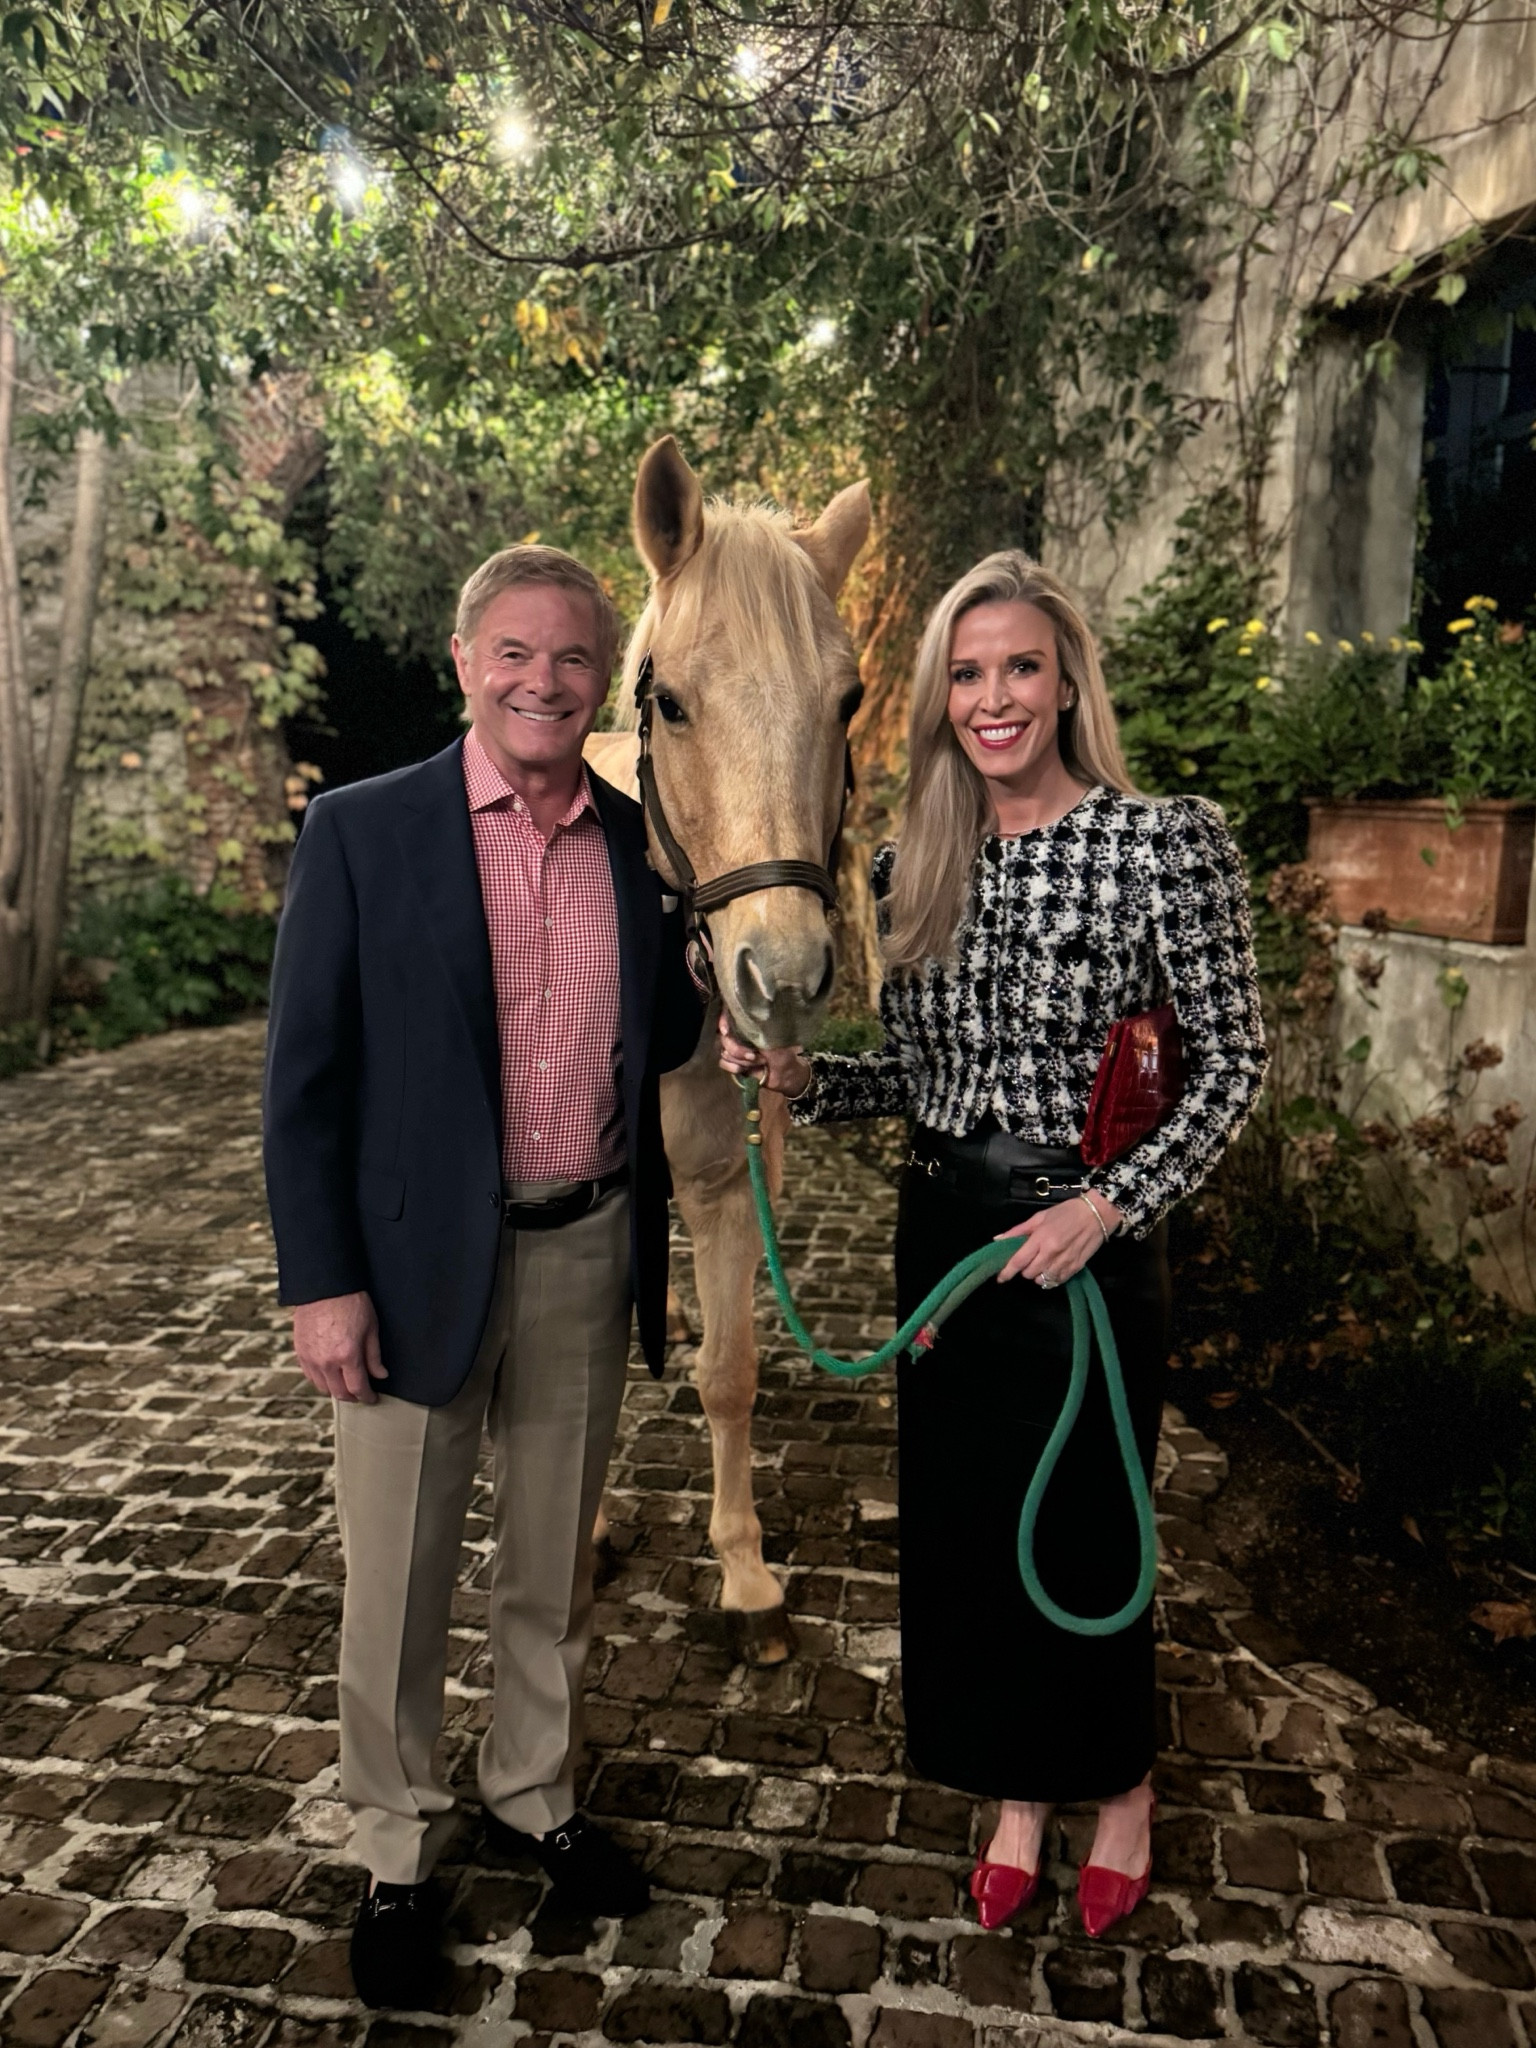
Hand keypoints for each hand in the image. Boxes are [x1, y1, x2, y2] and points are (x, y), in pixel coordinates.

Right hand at [292, 1291, 387, 1403]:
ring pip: (323, 1387)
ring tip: (346, 1384)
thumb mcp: (371, 1327)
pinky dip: (321, 1380)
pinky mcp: (300, 1352)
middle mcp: (326, 1361)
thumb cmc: (351, 1303)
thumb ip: (374, 1356)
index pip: (358, 1388)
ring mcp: (311, 1358)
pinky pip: (310, 1376)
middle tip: (361, 1393)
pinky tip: (330, 1374)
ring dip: (336, 1389)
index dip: (367, 1397)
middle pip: (340, 1393)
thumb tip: (380, 1375)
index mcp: (347, 1355)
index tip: (373, 1398)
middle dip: (353, 1397)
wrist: (324, 1286)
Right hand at [717, 1011, 810, 1097]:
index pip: (728, 1014)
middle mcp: (739, 1033)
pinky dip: (733, 1067)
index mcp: (749, 1023)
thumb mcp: (772, 1039)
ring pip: (724, 1051)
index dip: (723, 1021)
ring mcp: (734, 1047)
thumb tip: (744, 1021)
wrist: (785, 1075)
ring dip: (741, 1060)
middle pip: (724, 1037)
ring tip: (759, 1062)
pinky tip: (744, 1069)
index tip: (726, 1031)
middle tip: (753, 1056)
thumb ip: (756, 1029)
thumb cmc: (783, 1053)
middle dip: (737, 1049)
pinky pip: (723, 1062)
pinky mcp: (732, 1061)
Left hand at [994, 1192, 1123, 1285]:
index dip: (1007, 1272)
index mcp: (1041, 1238)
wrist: (1097, 1214)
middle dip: (1024, 1269)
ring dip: (1037, 1275)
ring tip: (1041, 1264)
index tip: (1000, 1278)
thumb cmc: (1066, 1212)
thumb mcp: (1040, 1217)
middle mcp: (1051, 1253)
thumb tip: (998, 1240)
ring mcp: (1064, 1262)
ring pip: (1042, 1280)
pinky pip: (1057, 1282)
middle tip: (1028, 1260)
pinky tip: (1052, 1269)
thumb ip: (1018, 1230)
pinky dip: (1051, 1278)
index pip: (1019, 1261)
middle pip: (1029, 1273)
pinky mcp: (1075, 1269)